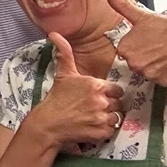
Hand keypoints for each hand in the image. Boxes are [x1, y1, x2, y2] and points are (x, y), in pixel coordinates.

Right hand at [31, 33, 125, 148]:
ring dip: (107, 118)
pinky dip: (103, 131)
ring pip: (116, 117)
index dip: (109, 94)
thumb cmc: (56, 98)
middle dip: (109, 106)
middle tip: (93, 108)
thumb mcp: (63, 74)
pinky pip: (112, 130)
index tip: (97, 97)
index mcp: (96, 85)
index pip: (117, 90)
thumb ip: (65, 53)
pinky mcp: (102, 132)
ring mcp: (102, 117)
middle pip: (118, 104)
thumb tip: (54, 34)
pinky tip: (91, 127)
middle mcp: (102, 100)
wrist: (48, 124)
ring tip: (92, 118)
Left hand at [106, 0, 166, 85]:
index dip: (139, 46)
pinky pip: (163, 81)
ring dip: (158, 66)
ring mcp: (150, 75)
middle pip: (137, 64)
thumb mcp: (142, 16)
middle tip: (161, 47)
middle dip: (147, 57)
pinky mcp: (165, 83)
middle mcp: (134, 64)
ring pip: (149, 73)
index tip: (150, 41)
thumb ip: (120, 4)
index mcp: (125, 49)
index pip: (127, 52)